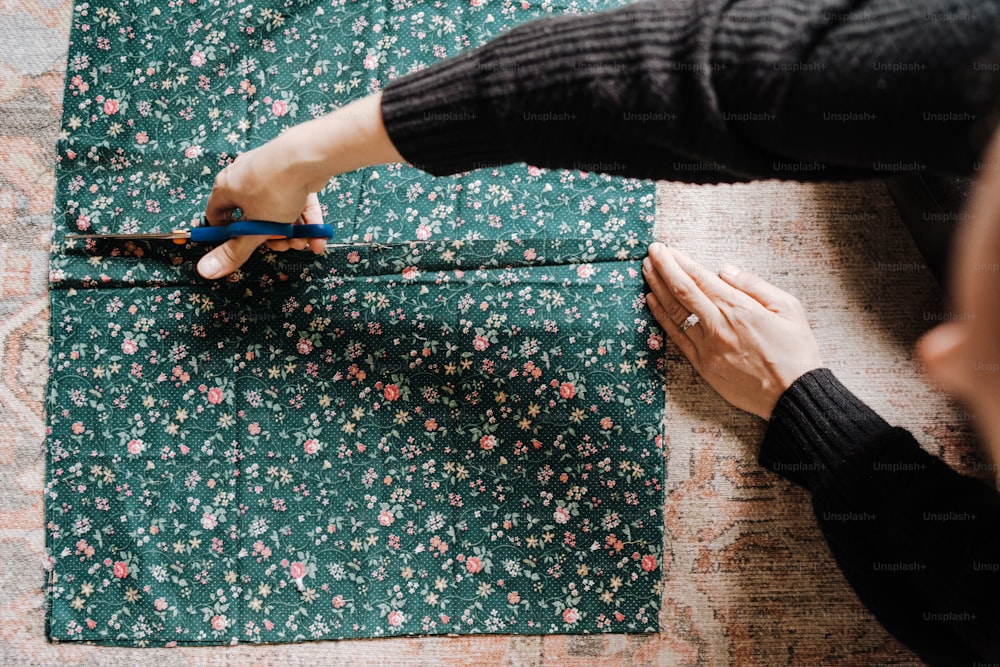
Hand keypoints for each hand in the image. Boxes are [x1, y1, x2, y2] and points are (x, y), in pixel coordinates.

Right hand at [197, 92, 404, 278]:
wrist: (308, 156)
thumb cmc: (275, 191)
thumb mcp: (256, 228)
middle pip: (252, 216)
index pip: (216, 214)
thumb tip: (205, 271)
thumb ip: (235, 251)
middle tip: (285, 245)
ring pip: (277, 210)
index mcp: (227, 188)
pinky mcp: (292, 172)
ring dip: (292, 231)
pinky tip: (319, 238)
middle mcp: (244, 177)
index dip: (227, 234)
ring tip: (305, 242)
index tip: (243, 247)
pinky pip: (296, 200)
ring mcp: (269, 173)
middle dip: (271, 237)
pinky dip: (306, 219)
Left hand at [642, 242, 822, 419]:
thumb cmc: (796, 351)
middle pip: (681, 290)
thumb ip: (755, 286)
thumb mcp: (789, 308)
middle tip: (651, 251)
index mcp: (740, 308)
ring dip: (657, 287)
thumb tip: (726, 270)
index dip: (680, 261)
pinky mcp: (702, 364)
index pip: (701, 278)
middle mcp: (718, 325)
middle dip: (663, 267)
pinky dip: (661, 316)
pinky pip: (676, 336)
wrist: (793, 395)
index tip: (667, 249)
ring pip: (674, 311)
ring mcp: (707, 346)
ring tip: (646, 270)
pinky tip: (651, 301)